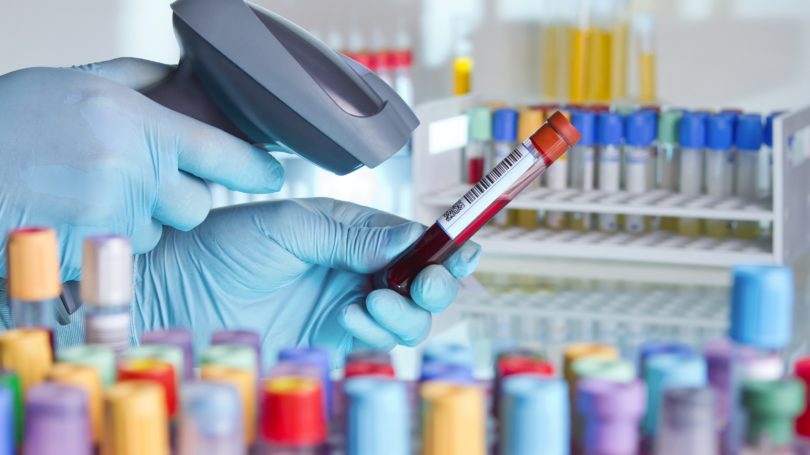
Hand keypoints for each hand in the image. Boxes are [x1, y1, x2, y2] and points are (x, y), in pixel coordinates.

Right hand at [0, 58, 283, 280]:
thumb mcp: (77, 82)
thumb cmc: (10, 121)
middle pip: (197, 205)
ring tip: (90, 197)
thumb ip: (140, 81)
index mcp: (137, 125)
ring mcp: (112, 220)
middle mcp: (133, 173)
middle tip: (140, 183)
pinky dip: (108, 245)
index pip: (223, 152)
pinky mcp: (89, 256)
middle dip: (178, 199)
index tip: (272, 173)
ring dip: (139, 222)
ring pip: (158, 233)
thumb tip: (186, 78)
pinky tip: (76, 221)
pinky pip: (123, 257)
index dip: (256, 167)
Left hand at [133, 199, 480, 365]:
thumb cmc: (222, 248)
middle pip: (422, 280)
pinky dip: (379, 330)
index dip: (443, 243)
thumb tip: (411, 240)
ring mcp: (348, 307)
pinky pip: (380, 341)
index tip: (465, 246)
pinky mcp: (335, 343)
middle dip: (437, 280)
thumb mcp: (289, 227)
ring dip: (406, 309)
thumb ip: (351, 234)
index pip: (412, 237)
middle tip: (429, 281)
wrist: (175, 298)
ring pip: (410, 316)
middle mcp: (356, 269)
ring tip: (372, 298)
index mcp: (349, 230)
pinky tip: (352, 316)